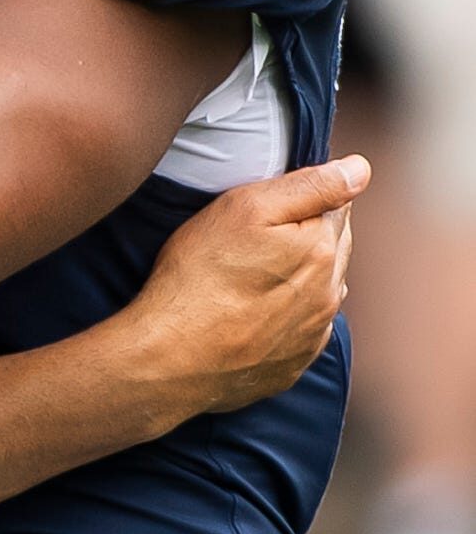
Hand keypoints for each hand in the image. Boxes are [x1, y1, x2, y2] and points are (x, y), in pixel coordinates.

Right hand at [127, 156, 368, 415]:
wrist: (172, 355)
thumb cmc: (199, 273)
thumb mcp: (245, 208)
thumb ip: (309, 186)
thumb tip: (361, 169)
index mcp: (321, 251)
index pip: (336, 204)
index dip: (306, 191)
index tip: (273, 194)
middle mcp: (328, 295)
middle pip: (332, 246)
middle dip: (310, 229)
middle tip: (263, 223)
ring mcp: (311, 335)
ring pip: (322, 288)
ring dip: (303, 271)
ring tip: (259, 264)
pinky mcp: (291, 364)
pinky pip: (304, 326)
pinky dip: (290, 310)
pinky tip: (256, 304)